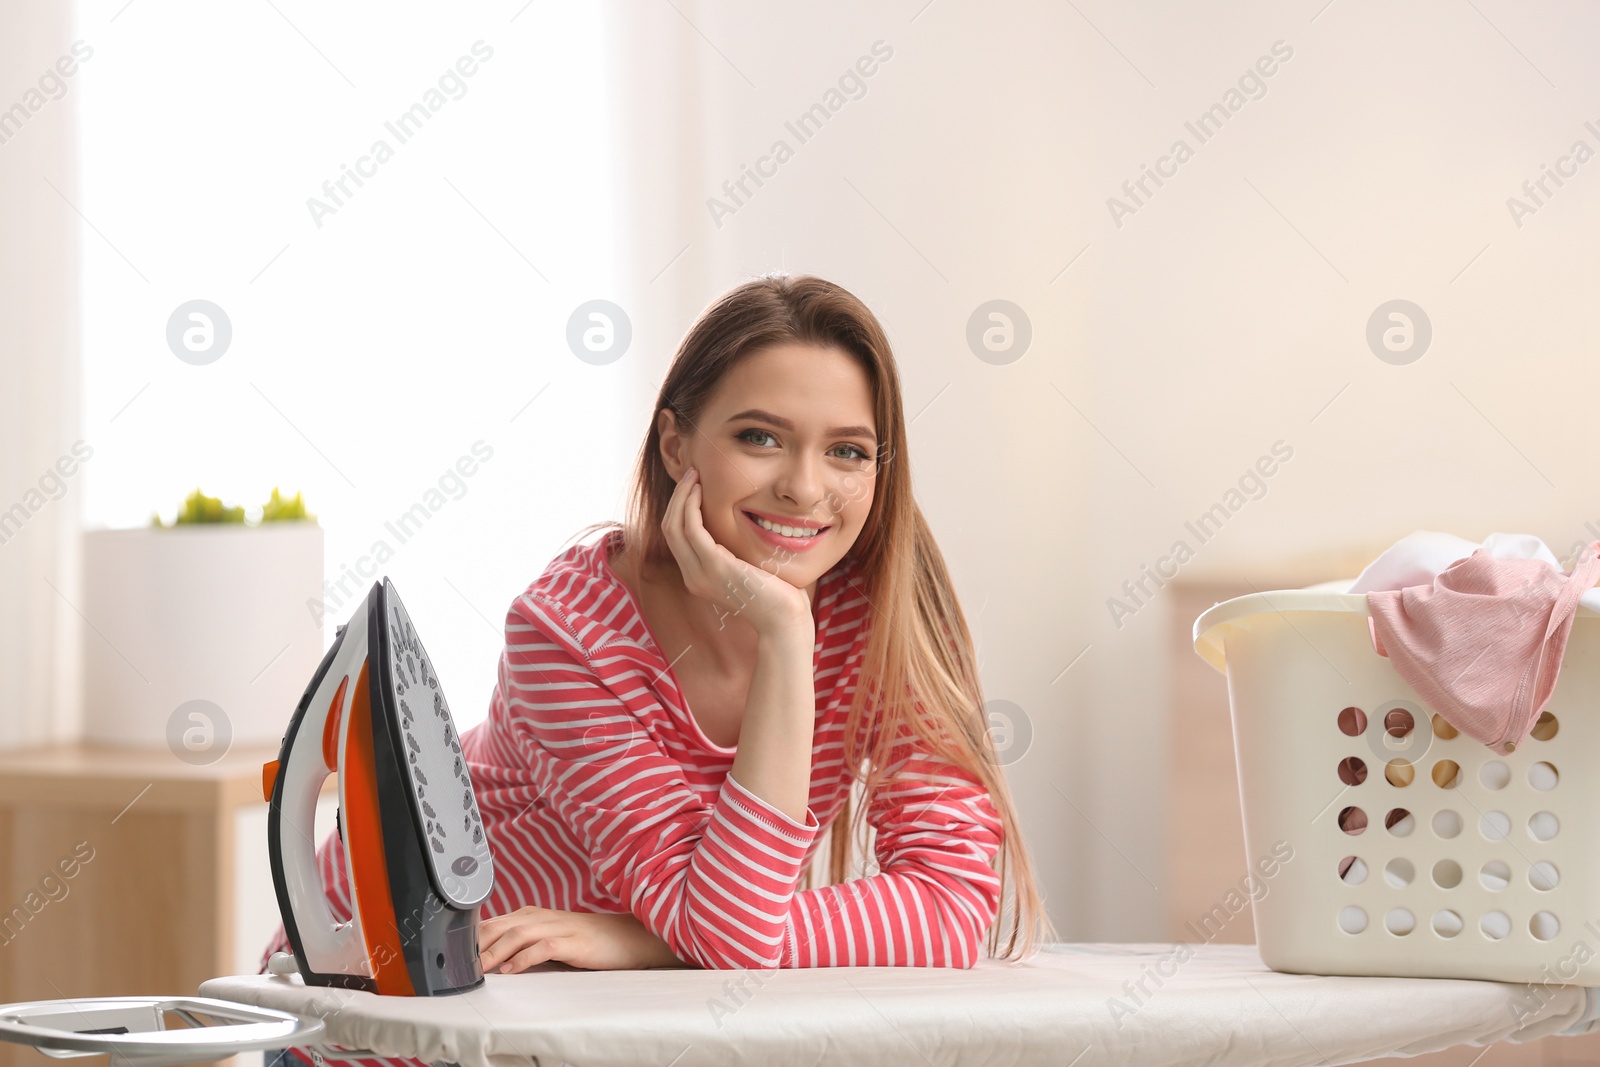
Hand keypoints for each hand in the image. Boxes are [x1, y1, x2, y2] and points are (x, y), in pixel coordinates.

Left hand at [477, 906, 687, 971]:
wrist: (623, 938)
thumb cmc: (582, 940)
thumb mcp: (544, 936)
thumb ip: (517, 942)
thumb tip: (485, 957)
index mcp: (529, 914)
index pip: (490, 923)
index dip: (468, 939)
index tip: (449, 957)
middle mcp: (539, 916)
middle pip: (498, 927)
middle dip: (474, 948)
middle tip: (456, 968)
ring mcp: (556, 926)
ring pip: (516, 936)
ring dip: (494, 954)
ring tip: (478, 971)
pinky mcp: (571, 941)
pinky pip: (542, 947)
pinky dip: (524, 959)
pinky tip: (511, 971)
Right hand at [662, 466, 812, 636]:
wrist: (784, 620)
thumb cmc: (776, 594)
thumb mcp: (747, 568)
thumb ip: (734, 550)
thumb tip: (738, 524)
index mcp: (698, 577)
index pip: (676, 537)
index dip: (679, 508)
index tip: (693, 485)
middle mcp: (693, 577)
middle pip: (669, 528)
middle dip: (678, 497)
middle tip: (692, 472)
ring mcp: (700, 574)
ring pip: (674, 526)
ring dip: (682, 497)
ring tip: (695, 475)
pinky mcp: (715, 567)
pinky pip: (692, 530)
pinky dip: (691, 506)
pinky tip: (702, 491)